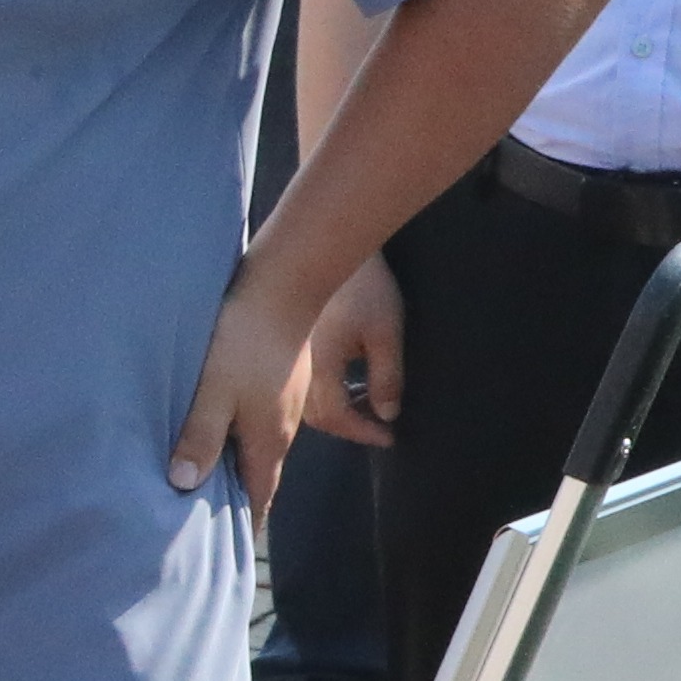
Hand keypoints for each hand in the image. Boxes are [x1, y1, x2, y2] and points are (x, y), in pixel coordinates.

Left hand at [171, 278, 317, 499]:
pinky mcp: (277, 380)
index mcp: (269, 439)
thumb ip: (199, 437)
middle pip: (258, 472)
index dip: (245, 520)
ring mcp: (282, 403)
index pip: (260, 494)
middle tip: (204, 519)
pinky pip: (255, 420)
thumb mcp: (213, 393)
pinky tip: (214, 427)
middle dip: (235, 497)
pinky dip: (235, 434)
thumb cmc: (243, 343)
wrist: (282, 289)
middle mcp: (282, 427)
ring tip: (203, 478)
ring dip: (233, 463)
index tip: (227, 544)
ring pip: (257, 445)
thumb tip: (183, 484)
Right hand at [300, 259, 406, 447]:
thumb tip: (387, 414)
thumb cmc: (366, 287)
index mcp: (321, 364)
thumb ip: (387, 378)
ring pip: (303, 399)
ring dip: (333, 409)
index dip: (362, 432)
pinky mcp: (291, 342)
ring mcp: (292, 354)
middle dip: (345, 425)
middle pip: (313, 415)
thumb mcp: (387, 332)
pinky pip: (301, 380)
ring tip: (361, 402)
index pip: (335, 416)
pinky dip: (322, 390)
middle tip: (374, 424)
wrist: (330, 245)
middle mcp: (298, 365)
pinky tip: (342, 379)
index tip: (388, 436)